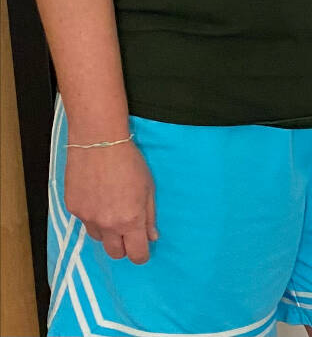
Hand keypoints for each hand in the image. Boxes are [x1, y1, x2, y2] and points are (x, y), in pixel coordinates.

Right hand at [64, 140, 157, 263]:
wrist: (98, 143)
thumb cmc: (130, 162)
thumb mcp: (148, 188)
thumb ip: (150, 216)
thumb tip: (152, 236)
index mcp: (130, 219)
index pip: (136, 253)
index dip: (141, 255)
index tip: (143, 251)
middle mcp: (108, 224)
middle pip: (115, 253)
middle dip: (124, 247)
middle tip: (128, 232)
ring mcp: (87, 218)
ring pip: (98, 238)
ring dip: (107, 231)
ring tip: (112, 208)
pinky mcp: (72, 209)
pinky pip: (84, 222)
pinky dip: (92, 215)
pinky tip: (97, 197)